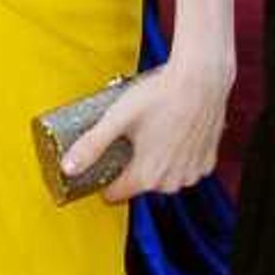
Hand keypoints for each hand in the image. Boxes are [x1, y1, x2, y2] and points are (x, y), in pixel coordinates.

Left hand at [60, 49, 235, 202]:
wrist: (201, 79)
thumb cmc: (161, 95)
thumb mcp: (117, 119)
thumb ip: (91, 145)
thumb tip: (67, 167)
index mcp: (146, 176)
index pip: (114, 195)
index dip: (103, 179)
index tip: (102, 161)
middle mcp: (171, 182)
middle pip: (139, 184)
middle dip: (131, 165)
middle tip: (129, 137)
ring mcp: (191, 174)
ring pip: (163, 177)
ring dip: (156, 161)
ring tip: (152, 132)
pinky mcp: (207, 162)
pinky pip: (184, 168)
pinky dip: (178, 156)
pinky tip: (172, 134)